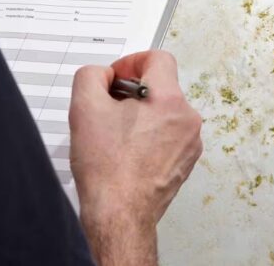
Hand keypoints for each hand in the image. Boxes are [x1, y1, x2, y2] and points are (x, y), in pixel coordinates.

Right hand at [69, 51, 202, 264]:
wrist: (119, 214)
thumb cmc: (107, 169)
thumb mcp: (84, 107)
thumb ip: (91, 76)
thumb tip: (103, 75)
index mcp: (169, 101)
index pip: (158, 59)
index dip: (131, 62)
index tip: (116, 78)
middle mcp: (187, 120)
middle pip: (160, 87)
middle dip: (132, 92)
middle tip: (108, 109)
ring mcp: (189, 144)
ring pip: (164, 112)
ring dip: (140, 115)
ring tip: (115, 135)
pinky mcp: (184, 163)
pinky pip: (167, 136)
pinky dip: (148, 137)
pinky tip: (126, 152)